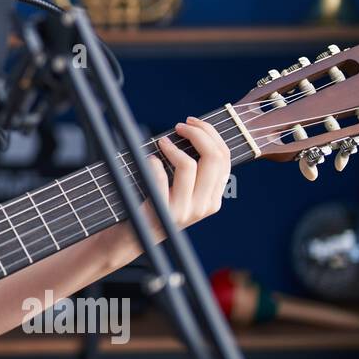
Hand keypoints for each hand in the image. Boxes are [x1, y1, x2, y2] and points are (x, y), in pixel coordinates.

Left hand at [139, 116, 231, 242]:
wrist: (134, 236)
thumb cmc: (155, 205)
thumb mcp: (181, 190)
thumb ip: (192, 169)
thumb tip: (192, 132)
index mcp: (214, 198)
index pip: (224, 157)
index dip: (210, 133)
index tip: (193, 122)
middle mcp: (205, 206)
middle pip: (213, 157)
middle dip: (197, 133)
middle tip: (179, 125)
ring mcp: (185, 211)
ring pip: (189, 165)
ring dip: (172, 147)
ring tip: (161, 142)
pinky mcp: (163, 212)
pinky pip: (161, 177)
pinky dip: (153, 162)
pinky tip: (148, 160)